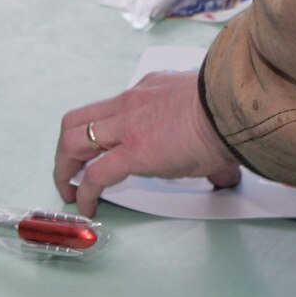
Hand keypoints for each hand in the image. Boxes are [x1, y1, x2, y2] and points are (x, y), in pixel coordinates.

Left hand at [53, 70, 241, 213]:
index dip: (96, 133)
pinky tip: (87, 205)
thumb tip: (222, 170)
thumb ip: (201, 136)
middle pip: (75, 121)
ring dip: (63, 168)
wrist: (232, 108)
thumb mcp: (202, 113)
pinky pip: (95, 174)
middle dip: (64, 150)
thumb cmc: (226, 111)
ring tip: (70, 191)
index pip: (108, 109)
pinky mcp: (133, 152)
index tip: (98, 152)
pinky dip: (85, 193)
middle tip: (68, 171)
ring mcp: (127, 126)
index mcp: (145, 91)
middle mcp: (129, 104)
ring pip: (72, 141)